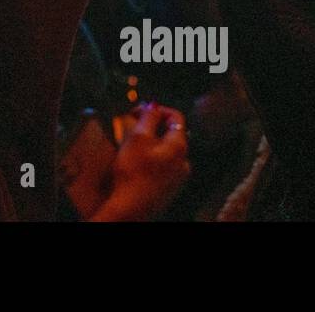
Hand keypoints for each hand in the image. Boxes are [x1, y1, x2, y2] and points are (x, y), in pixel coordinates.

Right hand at [94, 104, 190, 219]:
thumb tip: (153, 105)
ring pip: (165, 150)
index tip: (139, 111)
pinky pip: (162, 165)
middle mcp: (183, 161)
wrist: (131, 208)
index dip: (156, 109)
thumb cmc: (133, 173)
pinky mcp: (169, 188)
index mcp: (179, 146)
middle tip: (131, 128)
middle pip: (170, 133)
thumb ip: (148, 117)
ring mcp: (178, 177)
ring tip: (130, 147)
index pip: (175, 116)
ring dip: (149, 143)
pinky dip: (150, 159)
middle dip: (151, 127)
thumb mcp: (137, 136)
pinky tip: (135, 165)